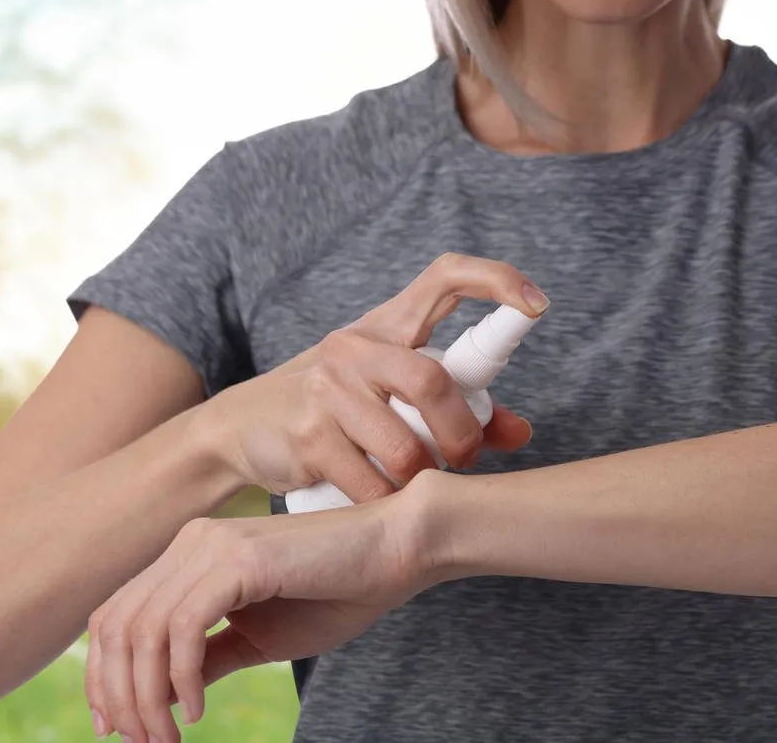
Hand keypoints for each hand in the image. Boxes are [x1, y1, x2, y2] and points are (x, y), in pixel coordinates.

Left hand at [85, 492, 431, 741]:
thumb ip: (209, 657)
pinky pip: (184, 628)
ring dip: (146, 696)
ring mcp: (213, 546)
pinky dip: (180, 677)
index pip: (116, 616)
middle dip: (118, 695)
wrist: (398, 549)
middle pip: (116, 626)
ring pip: (144, 631)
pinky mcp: (241, 561)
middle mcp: (192, 543)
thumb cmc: (339, 590)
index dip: (103, 675)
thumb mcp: (260, 636)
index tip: (117, 726)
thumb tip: (161, 697)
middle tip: (142, 742)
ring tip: (168, 737)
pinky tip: (196, 710)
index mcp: (192, 554)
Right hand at [203, 252, 545, 499]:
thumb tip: (521, 432)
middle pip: (432, 382)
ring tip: (417, 484)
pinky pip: (370, 482)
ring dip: (422, 477)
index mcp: (385, 325)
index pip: (445, 276)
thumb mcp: (387, 391)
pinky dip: (386, 500)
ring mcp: (327, 389)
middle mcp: (355, 347)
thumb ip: (457, 406)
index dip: (496, 280)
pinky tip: (380, 499)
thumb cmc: (332, 406)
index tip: (536, 306)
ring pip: (405, 445)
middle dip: (463, 433)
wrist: (240, 427)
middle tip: (465, 458)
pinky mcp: (307, 436)